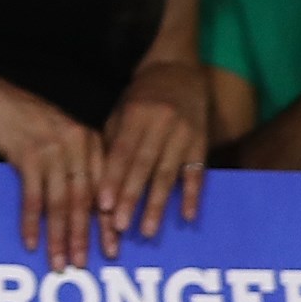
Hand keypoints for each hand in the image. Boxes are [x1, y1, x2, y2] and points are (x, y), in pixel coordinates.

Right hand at [0, 72, 103, 270]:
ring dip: (59, 237)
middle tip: (83, 264)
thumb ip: (78, 162)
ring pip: (60, 203)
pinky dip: (31, 222)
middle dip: (83, 236)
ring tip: (59, 262)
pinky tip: (31, 242)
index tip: (110, 249)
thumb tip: (92, 205)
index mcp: (90, 141)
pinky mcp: (27, 155)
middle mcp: (77, 145)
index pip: (104, 189)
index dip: (106, 222)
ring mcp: (53, 150)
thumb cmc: (26, 120)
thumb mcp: (60, 135)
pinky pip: (32, 197)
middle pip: (84, 200)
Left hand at [96, 61, 207, 252]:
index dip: (113, 180)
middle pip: (144, 167)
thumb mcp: (121, 111)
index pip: (122, 154)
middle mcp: (161, 125)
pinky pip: (198, 172)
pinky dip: (192, 195)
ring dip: (158, 204)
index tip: (102, 207)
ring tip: (147, 230)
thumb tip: (98, 180)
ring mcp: (185, 135)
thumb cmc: (140, 97)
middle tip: (120, 227)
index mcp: (136, 116)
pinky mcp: (203, 143)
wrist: (179, 71)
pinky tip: (186, 216)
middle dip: (131, 198)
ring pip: (169, 174)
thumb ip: (113, 141)